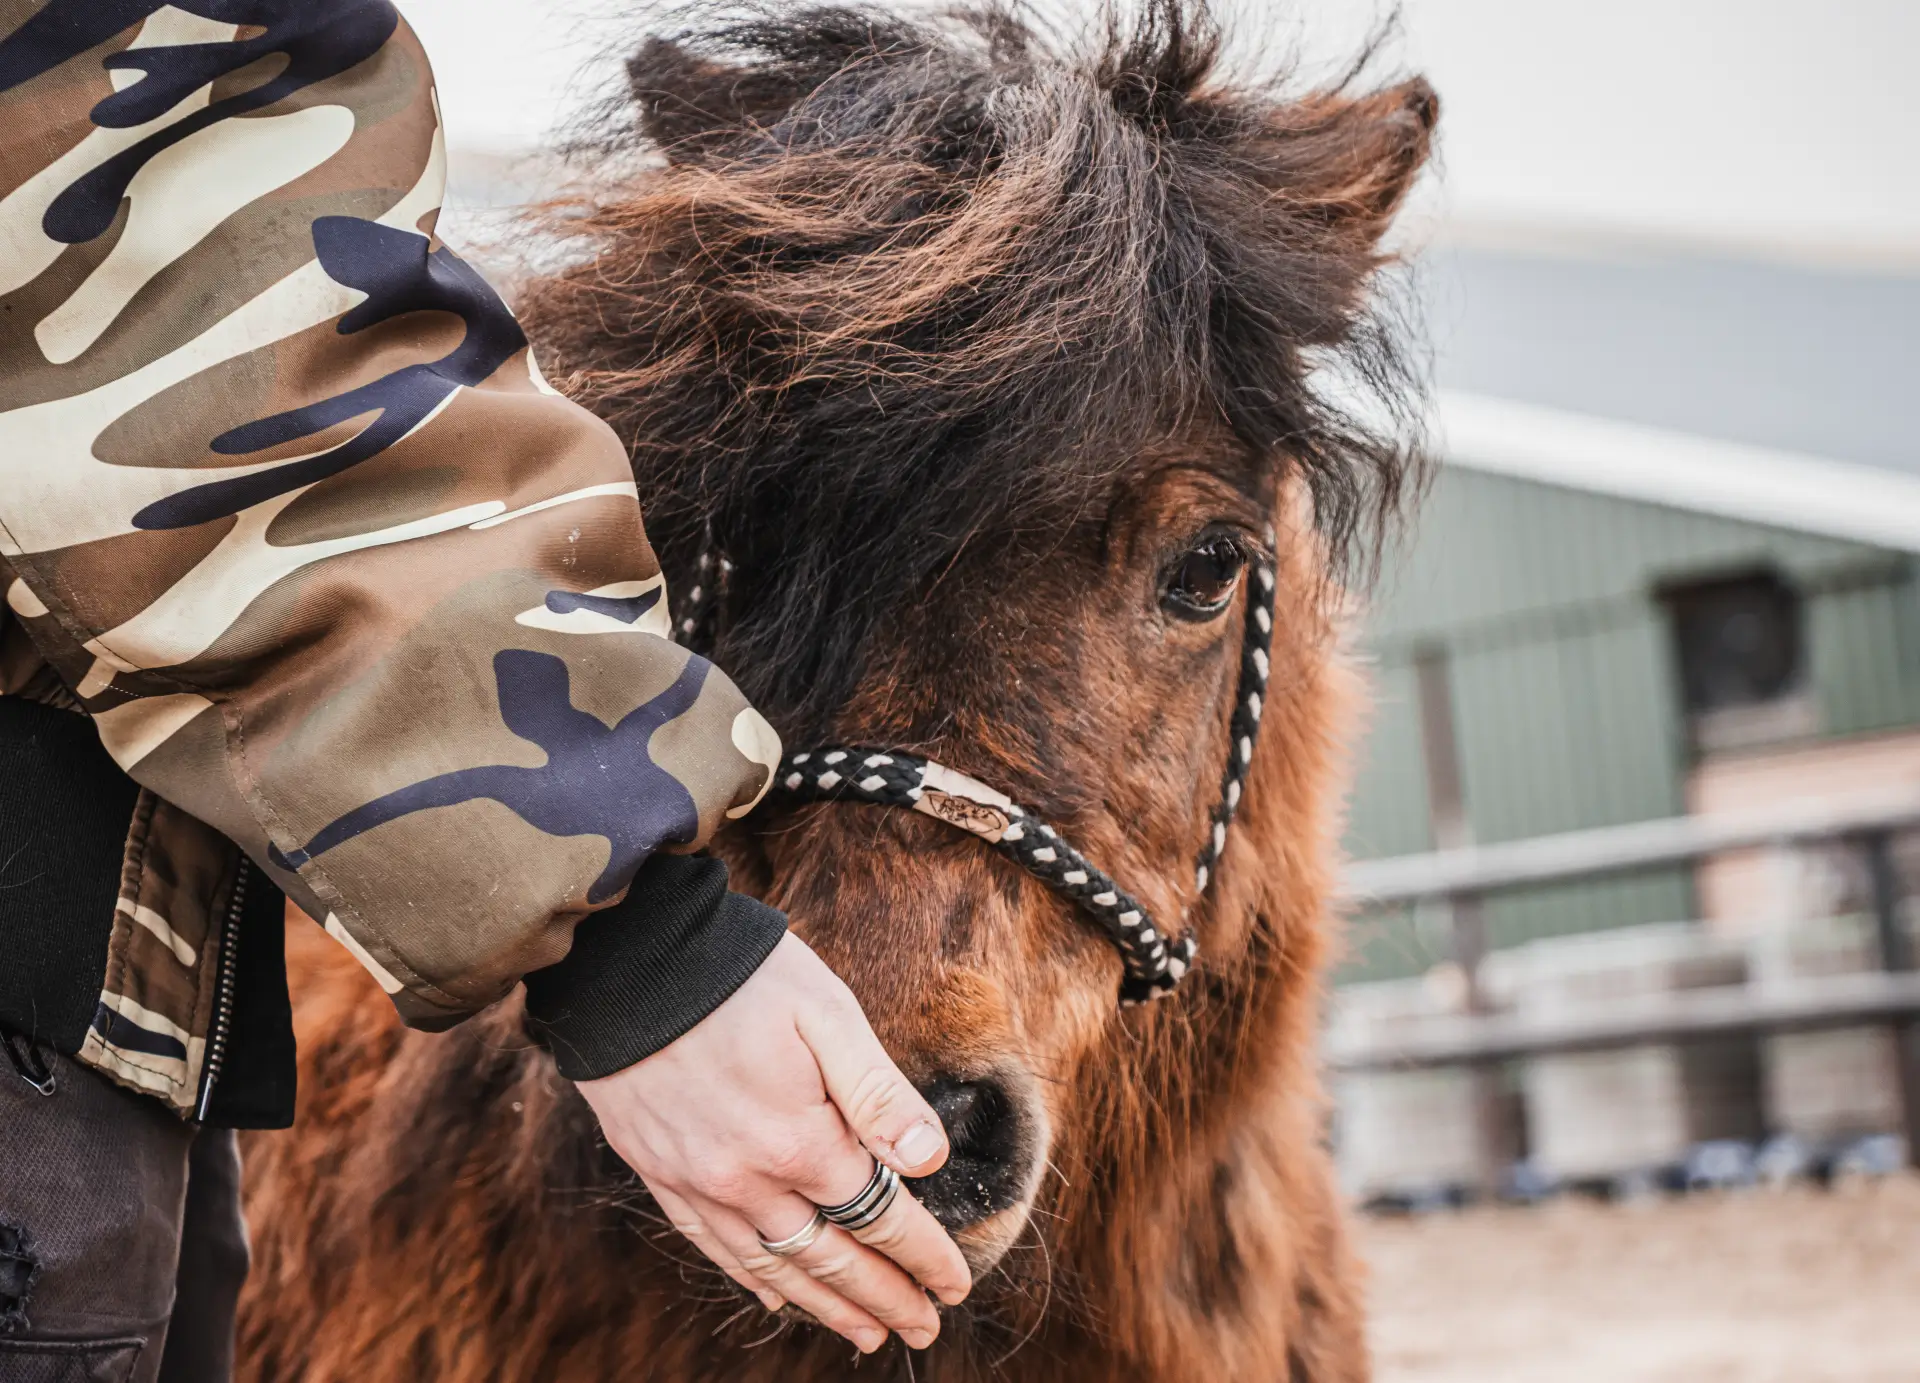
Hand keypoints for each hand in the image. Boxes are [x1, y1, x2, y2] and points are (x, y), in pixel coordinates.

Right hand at [575, 932, 972, 1352]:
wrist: (626, 958)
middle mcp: (748, 1179)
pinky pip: (713, 1247)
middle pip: (833, 1259)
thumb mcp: (827, 1013)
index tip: (956, 1286)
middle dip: (886, 1299)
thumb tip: (929, 1159)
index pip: (880, 1219)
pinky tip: (776, 1297)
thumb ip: (878, 1092)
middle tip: (924, 1329)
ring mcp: (699, 1183)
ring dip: (826, 1306)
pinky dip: (752, 1281)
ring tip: (867, 1334)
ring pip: (774, 1268)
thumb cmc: (741, 974)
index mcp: (800, 1140)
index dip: (925, 1257)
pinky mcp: (660, 1173)